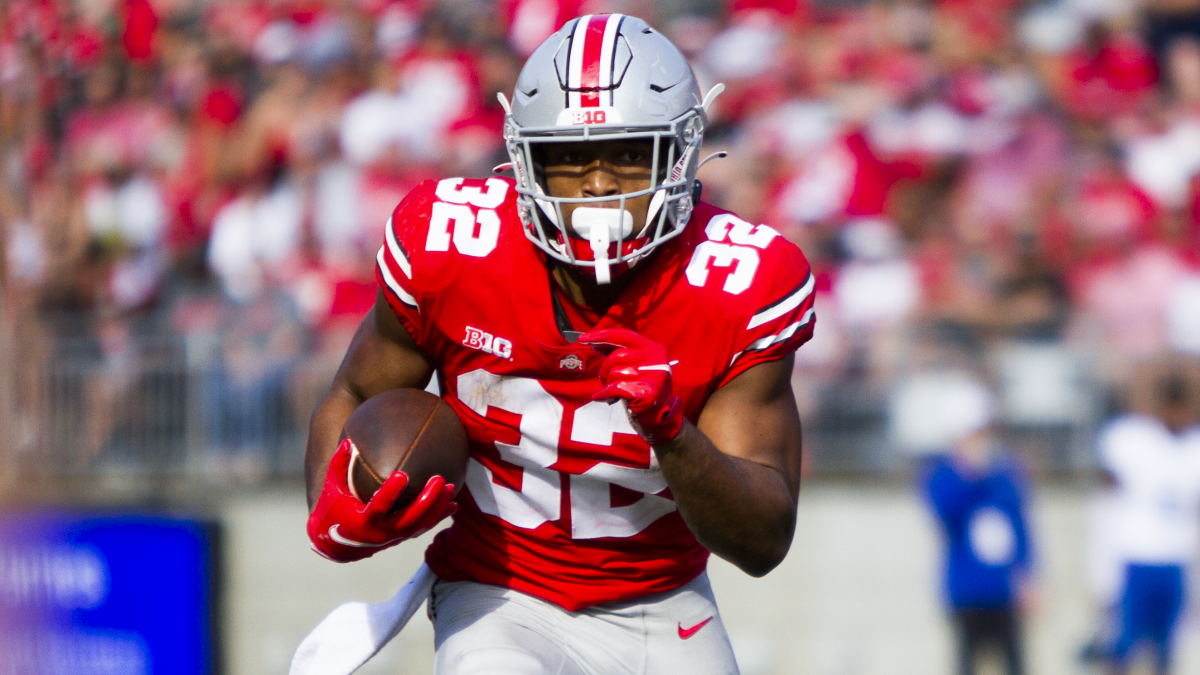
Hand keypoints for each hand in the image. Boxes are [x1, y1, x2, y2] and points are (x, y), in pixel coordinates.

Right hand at [306, 438, 456, 561]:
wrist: (336, 545)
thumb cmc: (333, 510)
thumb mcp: (332, 489)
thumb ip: (339, 466)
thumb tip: (347, 441)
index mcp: (363, 521)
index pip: (379, 507)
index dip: (391, 492)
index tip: (402, 474)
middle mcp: (381, 533)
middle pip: (409, 517)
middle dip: (427, 499)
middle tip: (439, 479)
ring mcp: (393, 537)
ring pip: (420, 524)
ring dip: (437, 506)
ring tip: (450, 487)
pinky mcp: (401, 538)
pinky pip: (423, 528)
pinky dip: (439, 517)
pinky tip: (453, 504)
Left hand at [580, 328, 683, 444]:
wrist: (659, 419)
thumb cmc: (642, 390)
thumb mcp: (635, 366)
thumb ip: (618, 353)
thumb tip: (594, 342)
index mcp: (652, 348)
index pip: (622, 335)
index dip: (600, 336)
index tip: (583, 338)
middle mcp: (655, 359)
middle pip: (616, 356)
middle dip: (605, 370)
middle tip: (607, 381)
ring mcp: (652, 376)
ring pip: (614, 372)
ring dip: (608, 384)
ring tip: (615, 392)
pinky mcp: (646, 393)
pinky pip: (614, 388)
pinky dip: (605, 394)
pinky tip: (606, 398)